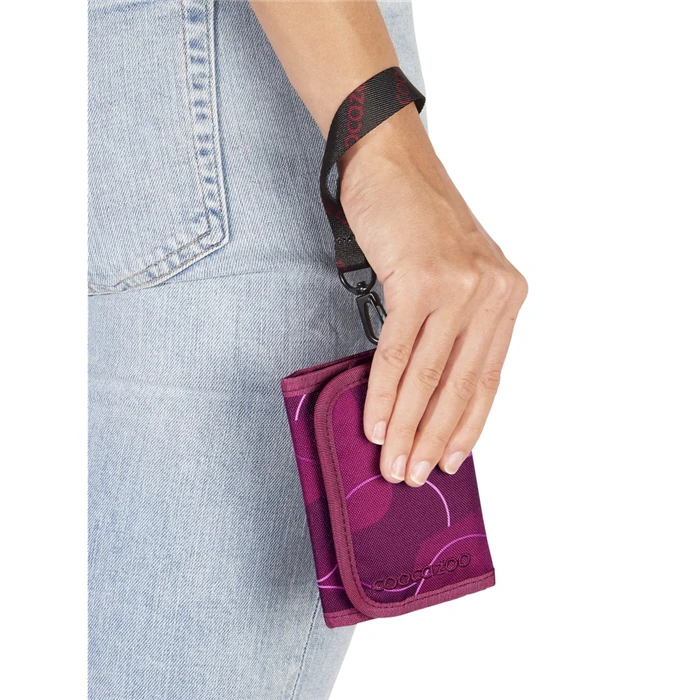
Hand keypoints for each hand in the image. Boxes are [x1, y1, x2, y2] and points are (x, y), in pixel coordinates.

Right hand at [339, 105, 527, 486]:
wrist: (390, 161)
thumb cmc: (416, 218)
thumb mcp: (451, 274)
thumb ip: (452, 327)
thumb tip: (428, 390)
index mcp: (505, 295)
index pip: (489, 377)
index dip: (468, 426)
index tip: (450, 460)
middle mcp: (491, 293)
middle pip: (463, 384)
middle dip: (435, 437)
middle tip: (414, 476)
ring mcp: (459, 286)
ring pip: (430, 375)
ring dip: (409, 426)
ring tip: (393, 463)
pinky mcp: (421, 281)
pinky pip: (399, 352)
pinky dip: (386, 393)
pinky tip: (377, 422)